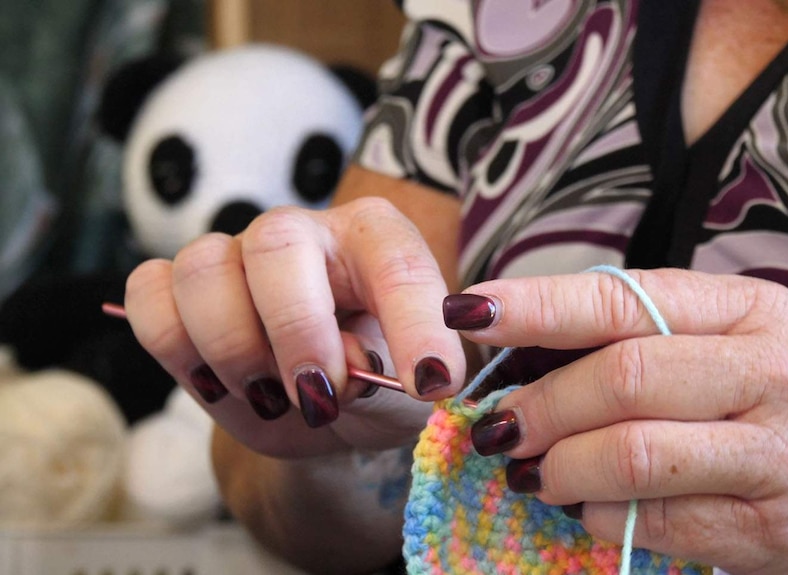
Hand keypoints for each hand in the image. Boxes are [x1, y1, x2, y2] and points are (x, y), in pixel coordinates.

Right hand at [124, 196, 465, 457]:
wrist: (322, 409)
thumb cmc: (374, 386)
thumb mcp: (405, 399)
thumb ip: (393, 384)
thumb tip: (348, 371)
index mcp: (374, 240)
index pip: (397, 260)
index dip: (415, 321)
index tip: (431, 383)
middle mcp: (301, 231)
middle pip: (276, 242)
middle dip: (296, 332)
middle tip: (320, 396)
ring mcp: (234, 253)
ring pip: (203, 269)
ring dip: (234, 350)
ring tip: (269, 394)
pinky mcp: (177, 286)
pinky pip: (150, 294)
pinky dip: (175, 347)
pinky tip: (217, 378)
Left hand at [445, 269, 787, 574]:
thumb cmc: (768, 398)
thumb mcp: (720, 343)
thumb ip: (633, 336)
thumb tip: (516, 351)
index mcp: (750, 310)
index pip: (621, 300)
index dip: (535, 306)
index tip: (467, 312)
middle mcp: (774, 374)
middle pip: (622, 377)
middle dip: (540, 405)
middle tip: (496, 425)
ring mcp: (781, 457)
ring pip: (634, 456)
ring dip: (558, 466)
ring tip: (530, 470)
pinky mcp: (773, 532)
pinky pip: (655, 522)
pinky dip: (597, 514)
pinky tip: (586, 505)